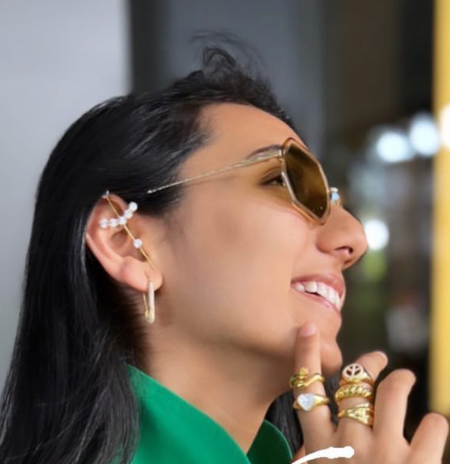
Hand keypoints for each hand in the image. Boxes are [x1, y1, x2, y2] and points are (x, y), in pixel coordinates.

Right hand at [291, 322, 448, 463]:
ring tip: (406, 378)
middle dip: (369, 364)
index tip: (308, 328)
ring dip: (401, 380)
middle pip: (356, 384)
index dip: (306, 355)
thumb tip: (306, 441)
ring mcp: (385, 452)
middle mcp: (349, 442)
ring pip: (393, 393)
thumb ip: (308, 459)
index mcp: (320, 447)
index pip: (307, 390)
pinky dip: (434, 422)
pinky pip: (431, 427)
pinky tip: (433, 424)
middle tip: (379, 358)